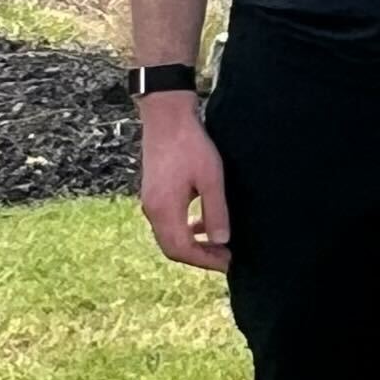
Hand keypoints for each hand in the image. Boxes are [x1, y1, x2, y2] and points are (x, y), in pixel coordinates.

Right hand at [137, 94, 232, 272]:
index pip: (181, 250)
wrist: (166, 117)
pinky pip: (168, 221)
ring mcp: (150, 202)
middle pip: (172, 248)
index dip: (205, 261)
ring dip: (193, 244)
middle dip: (199, 257)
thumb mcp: (211, 179)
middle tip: (226, 258)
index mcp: (164, 209)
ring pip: (170, 235)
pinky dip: (185, 229)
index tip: (228, 262)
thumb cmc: (191, 145)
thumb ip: (216, 212)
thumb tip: (221, 241)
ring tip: (219, 244)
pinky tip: (203, 224)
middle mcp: (152, 210)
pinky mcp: (154, 193)